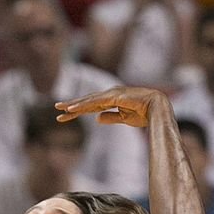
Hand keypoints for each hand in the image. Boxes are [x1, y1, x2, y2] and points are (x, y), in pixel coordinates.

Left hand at [55, 86, 169, 128]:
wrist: (157, 108)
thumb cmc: (144, 113)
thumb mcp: (124, 118)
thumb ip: (111, 117)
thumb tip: (96, 118)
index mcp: (111, 100)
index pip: (91, 105)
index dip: (78, 110)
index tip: (65, 115)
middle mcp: (109, 94)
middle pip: (87, 101)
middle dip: (71, 105)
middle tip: (56, 108)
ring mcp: (111, 94)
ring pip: (88, 100)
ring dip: (74, 104)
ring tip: (60, 108)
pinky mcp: (114, 97)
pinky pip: (95, 102)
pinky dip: (83, 105)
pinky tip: (72, 108)